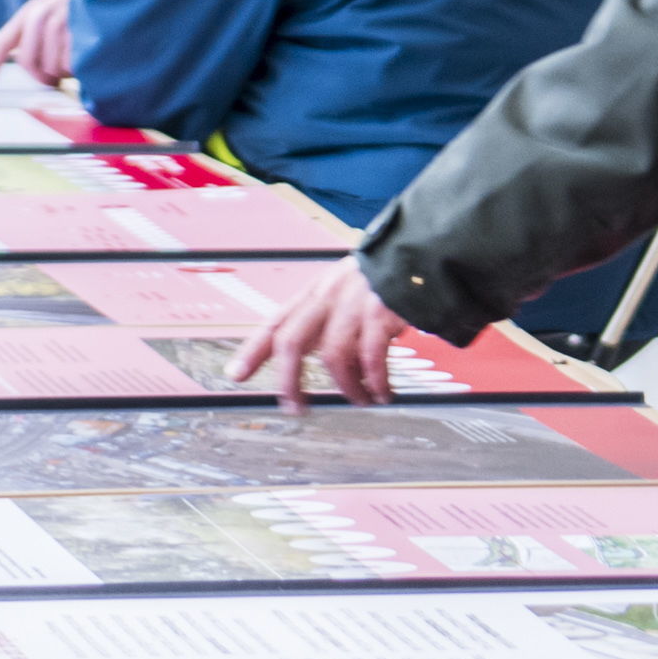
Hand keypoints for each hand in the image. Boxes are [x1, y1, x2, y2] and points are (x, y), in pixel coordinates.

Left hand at [0, 0, 80, 94]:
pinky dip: (79, 68)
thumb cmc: (81, 2)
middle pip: (28, 63)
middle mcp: (41, 16)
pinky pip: (71, 66)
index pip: (3, 42)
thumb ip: (36, 32)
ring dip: (64, 71)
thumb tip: (24, 61)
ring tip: (77, 58)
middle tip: (55, 78)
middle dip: (41, 76)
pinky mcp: (80, 32)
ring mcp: (61, 24)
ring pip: (52, 68)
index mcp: (31, 12)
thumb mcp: (53, 8)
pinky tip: (87, 54)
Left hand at [233, 259, 426, 408]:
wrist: (421, 251)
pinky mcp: (382, 314)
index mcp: (316, 291)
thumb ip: (327, 316)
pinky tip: (382, 392)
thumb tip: (316, 354)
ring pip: (333, 356)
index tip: (236, 375)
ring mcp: (354, 305)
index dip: (253, 350)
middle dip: (289, 380)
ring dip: (345, 387)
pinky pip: (371, 358)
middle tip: (296, 407)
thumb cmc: (384, 276)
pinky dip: (375, 381)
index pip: (275, 321)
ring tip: (360, 400)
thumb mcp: (344, 287)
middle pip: (292, 341)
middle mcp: (329, 297)